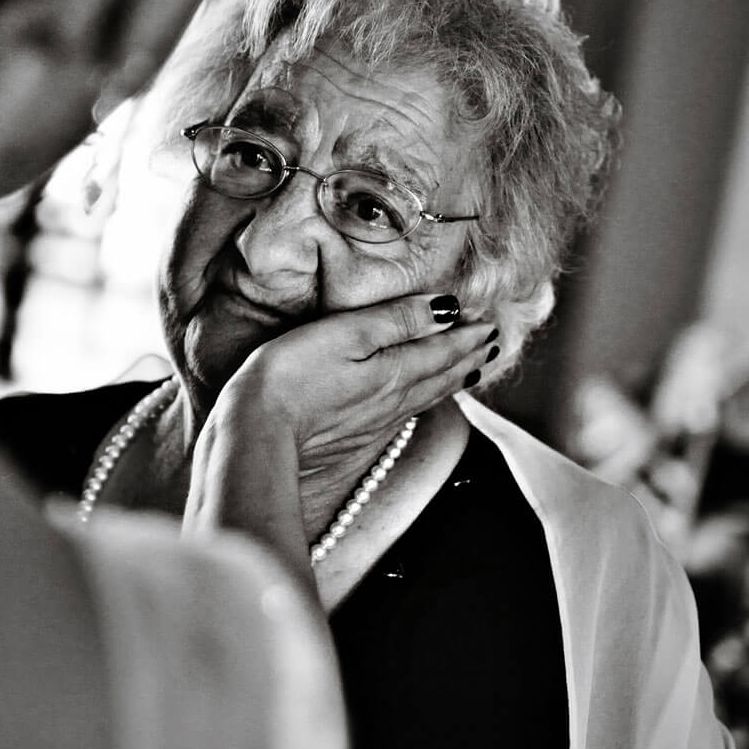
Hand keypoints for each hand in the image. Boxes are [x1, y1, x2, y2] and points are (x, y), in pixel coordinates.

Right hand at [218, 290, 494, 526]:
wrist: (257, 440)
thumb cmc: (291, 378)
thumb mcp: (346, 334)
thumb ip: (397, 320)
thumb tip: (447, 309)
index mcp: (397, 371)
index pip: (445, 349)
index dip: (469, 334)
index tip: (490, 321)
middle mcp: (395, 400)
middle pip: (444, 376)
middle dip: (470, 357)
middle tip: (491, 344)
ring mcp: (377, 422)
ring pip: (428, 396)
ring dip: (455, 380)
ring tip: (472, 369)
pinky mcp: (357, 436)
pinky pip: (407, 412)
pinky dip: (428, 399)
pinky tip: (421, 399)